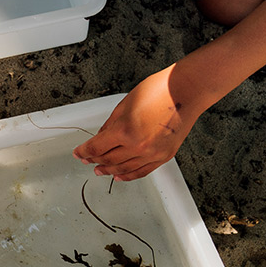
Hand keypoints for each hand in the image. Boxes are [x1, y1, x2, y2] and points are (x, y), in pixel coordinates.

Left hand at [73, 67, 196, 180]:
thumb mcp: (125, 104)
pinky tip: (119, 176)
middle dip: (94, 161)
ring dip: (109, 170)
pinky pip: (142, 171)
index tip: (78, 153)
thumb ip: (110, 124)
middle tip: (86, 161)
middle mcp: (138, 146)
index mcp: (125, 130)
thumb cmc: (159, 90)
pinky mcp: (164, 156)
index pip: (97, 148)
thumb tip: (101, 137)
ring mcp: (152, 153)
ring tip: (100, 171)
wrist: (186, 91)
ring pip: (124, 169)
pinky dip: (129, 175)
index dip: (84, 152)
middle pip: (109, 160)